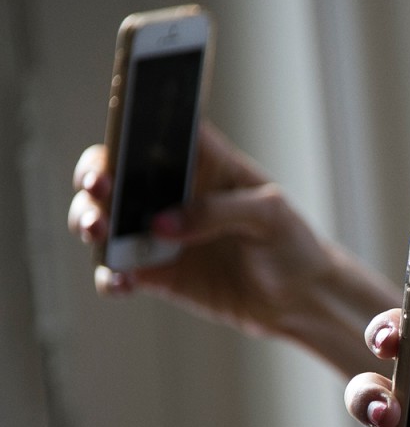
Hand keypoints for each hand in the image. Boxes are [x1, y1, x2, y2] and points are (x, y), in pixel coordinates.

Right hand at [67, 123, 401, 374]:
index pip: (156, 132)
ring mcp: (159, 235)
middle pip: (115, 173)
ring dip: (90, 220)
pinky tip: (121, 281)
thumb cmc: (292, 243)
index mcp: (202, 164)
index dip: (130, 126)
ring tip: (98, 231)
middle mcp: (172, 194)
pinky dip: (111, 276)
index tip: (118, 131)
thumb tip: (162, 224)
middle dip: (96, 175)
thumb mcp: (270, 215)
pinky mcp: (156, 275)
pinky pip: (118, 272)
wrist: (302, 299)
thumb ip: (219, 212)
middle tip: (99, 186)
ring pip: (106, 220)